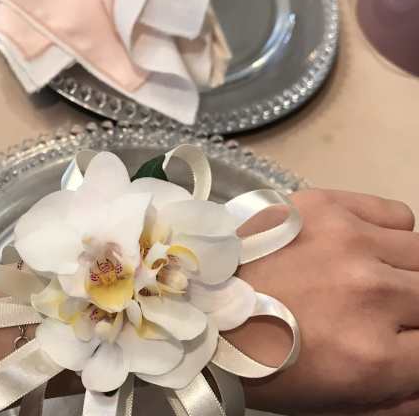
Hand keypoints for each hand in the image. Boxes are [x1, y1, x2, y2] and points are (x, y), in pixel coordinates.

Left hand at [225, 189, 418, 415]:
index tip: (406, 338)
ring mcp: (349, 241)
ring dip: (408, 272)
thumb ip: (400, 398)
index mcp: (374, 355)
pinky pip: (396, 214)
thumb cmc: (262, 358)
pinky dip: (389, 233)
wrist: (203, 300)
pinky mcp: (326, 205)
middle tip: (388, 313)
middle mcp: (372, 292)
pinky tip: (360, 246)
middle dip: (417, 311)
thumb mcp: (333, 403)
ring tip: (374, 278)